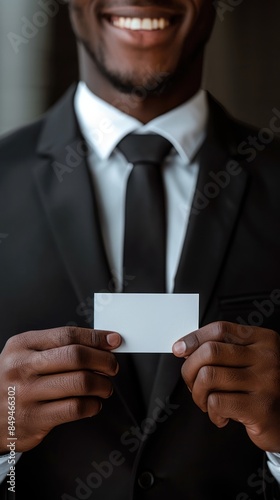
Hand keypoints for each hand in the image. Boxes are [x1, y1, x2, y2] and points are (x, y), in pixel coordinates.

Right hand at [0, 327, 120, 452]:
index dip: (96, 337)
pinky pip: (75, 408)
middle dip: (104, 360)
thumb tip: (100, 342)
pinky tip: (93, 404)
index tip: (113, 340)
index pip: (67, 335)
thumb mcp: (26, 355)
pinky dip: (93, 405)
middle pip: (76, 356)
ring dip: (102, 384)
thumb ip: (58, 347)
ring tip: (105, 387)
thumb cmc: (14, 381)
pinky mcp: (34, 419)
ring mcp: (27, 393)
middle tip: (112, 366)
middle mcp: (23, 367)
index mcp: (22, 345)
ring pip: (80, 382)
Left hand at [172, 321, 279, 451]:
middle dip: (190, 369)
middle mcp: (267, 357)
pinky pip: (217, 403)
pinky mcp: (261, 408)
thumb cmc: (263, 390)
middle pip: (210, 351)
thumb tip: (186, 348)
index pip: (220, 330)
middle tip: (192, 383)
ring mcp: (266, 382)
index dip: (193, 338)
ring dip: (198, 394)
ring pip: (208, 377)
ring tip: (206, 402)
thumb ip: (225, 351)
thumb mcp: (251, 362)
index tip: (179, 349)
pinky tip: (221, 416)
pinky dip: (211, 413)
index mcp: (263, 340)